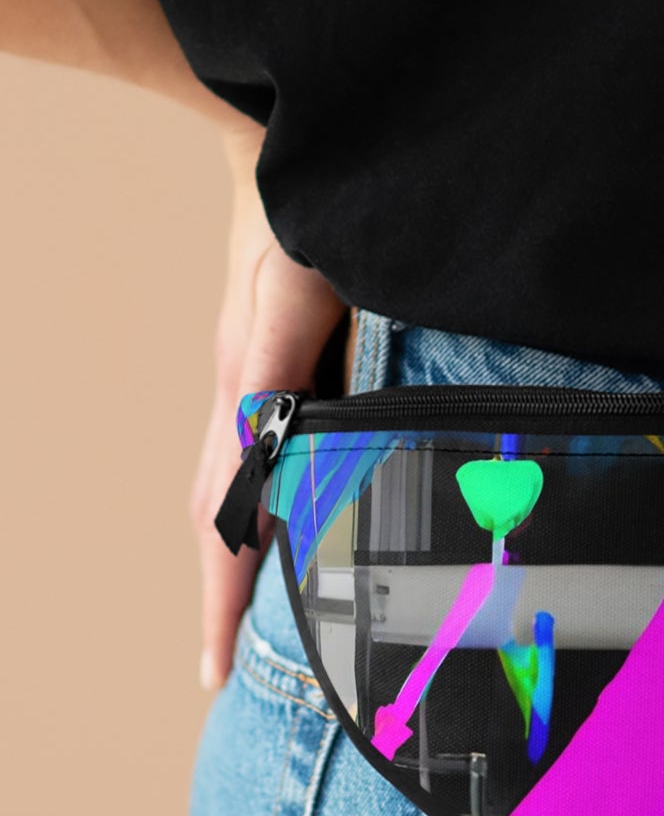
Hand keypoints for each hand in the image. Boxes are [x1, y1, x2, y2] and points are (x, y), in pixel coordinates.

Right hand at [191, 123, 347, 689]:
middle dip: (221, 598)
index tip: (214, 672)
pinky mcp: (274, 366)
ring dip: (236, 559)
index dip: (223, 599)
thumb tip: (265, 451)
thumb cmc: (298, 210)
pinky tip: (284, 524)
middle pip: (217, 519)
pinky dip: (257, 506)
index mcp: (248, 394)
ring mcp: (254, 383)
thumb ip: (279, 367)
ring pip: (231, 491)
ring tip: (247, 621)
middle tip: (224, 671)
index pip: (223, 519)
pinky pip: (255, 454)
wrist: (283, 143)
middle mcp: (243, 398)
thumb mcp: (294, 288)